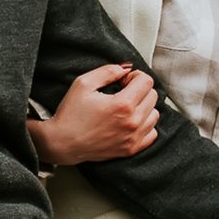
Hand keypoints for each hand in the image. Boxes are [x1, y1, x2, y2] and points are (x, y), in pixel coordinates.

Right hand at [31, 62, 159, 165]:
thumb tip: (126, 68)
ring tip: (126, 108)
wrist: (63, 143)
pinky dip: (145, 125)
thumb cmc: (71, 114)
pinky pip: (152, 133)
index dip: (134, 76)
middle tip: (122, 93)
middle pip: (153, 96)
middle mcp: (132, 122)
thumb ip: (108, 71)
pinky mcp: (131, 149)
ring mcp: (133, 138)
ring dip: (144, 107)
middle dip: (139, 90)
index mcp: (123, 104)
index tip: (122, 81)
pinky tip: (130, 122)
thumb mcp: (84, 83)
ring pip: (154, 114)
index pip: (147, 81)